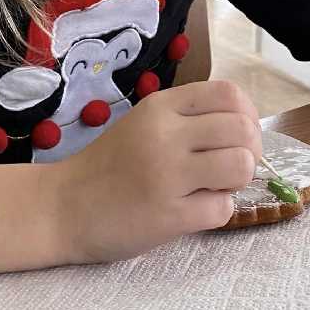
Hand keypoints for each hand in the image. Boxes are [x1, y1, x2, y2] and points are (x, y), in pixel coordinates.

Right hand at [57, 80, 261, 263]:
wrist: (60, 208)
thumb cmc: (109, 166)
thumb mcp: (144, 124)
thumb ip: (188, 120)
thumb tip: (246, 131)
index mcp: (161, 107)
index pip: (229, 94)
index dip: (247, 116)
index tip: (238, 137)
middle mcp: (165, 134)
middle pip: (242, 130)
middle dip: (250, 152)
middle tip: (231, 169)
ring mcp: (166, 174)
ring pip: (240, 166)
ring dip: (237, 181)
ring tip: (214, 188)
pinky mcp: (167, 215)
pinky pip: (222, 209)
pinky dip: (217, 212)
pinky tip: (194, 211)